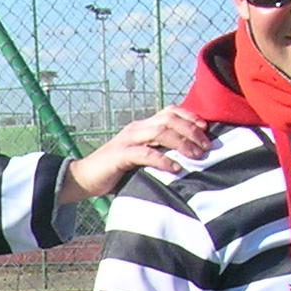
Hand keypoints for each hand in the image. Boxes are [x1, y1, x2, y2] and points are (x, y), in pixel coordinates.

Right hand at [61, 107, 212, 202]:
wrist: (83, 178)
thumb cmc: (114, 171)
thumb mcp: (140, 157)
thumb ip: (158, 152)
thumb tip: (186, 158)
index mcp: (142, 127)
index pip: (170, 112)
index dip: (190, 117)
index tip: (206, 129)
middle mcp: (136, 129)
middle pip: (169, 119)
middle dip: (191, 131)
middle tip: (206, 147)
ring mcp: (127, 140)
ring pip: (160, 132)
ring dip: (182, 143)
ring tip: (196, 156)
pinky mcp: (120, 155)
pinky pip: (145, 153)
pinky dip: (163, 160)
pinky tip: (175, 168)